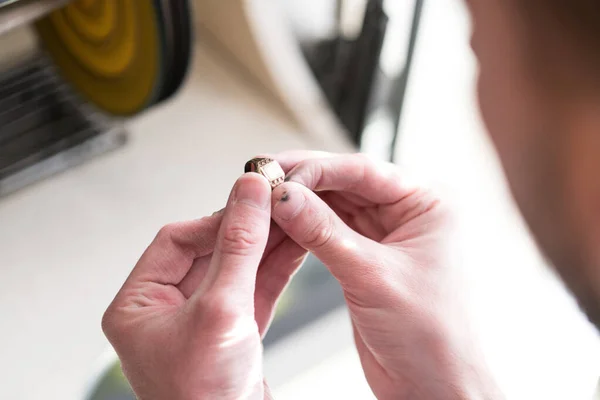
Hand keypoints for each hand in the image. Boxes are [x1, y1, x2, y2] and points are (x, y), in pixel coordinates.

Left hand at [102, 173, 306, 399]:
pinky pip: (252, 290)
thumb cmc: (205, 398)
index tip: (250, 199)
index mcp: (139, 305)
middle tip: (277, 203)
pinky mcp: (231, 333)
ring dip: (266, 246)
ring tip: (293, 219)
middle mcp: (166, 311)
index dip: (216, 218)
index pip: (176, 240)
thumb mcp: (221, 309)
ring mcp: (200, 321)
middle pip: (209, 251)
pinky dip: (274, 270)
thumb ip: (238, 246)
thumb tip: (247, 193)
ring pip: (235, 269)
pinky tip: (295, 247)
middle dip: (247, 230)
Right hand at [269, 151, 501, 399]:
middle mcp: (408, 212)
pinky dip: (304, 226)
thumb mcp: (371, 276)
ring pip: (335, 205)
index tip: (278, 174)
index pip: (364, 171)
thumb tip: (284, 197)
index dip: (317, 169)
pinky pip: (330, 230)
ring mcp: (387, 233)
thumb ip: (323, 232)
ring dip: (300, 202)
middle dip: (304, 181)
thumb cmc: (430, 336)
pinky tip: (281, 222)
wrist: (431, 386)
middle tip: (263, 178)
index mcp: (428, 203)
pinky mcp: (367, 256)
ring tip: (265, 199)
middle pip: (346, 182)